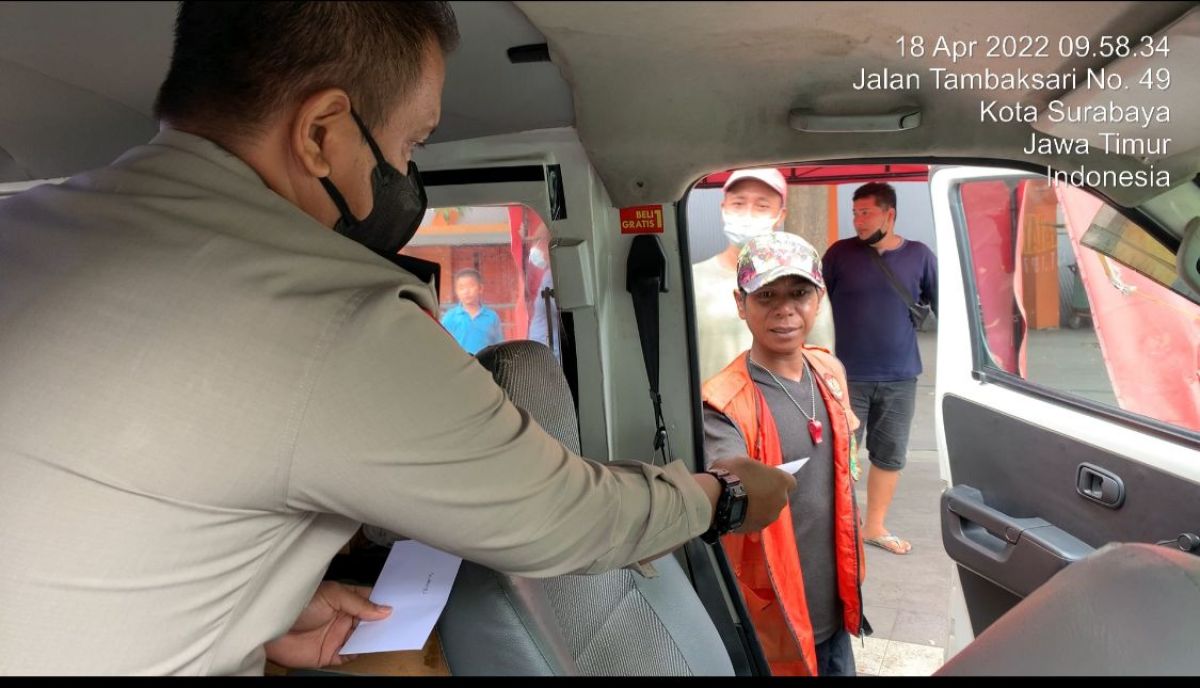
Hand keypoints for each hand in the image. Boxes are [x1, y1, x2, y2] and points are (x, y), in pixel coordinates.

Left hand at [265, 581, 392, 668]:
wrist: (269, 628)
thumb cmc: (295, 604)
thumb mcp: (332, 595)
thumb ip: (359, 603)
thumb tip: (383, 610)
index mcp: (343, 599)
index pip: (369, 600)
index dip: (384, 602)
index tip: (401, 603)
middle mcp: (341, 617)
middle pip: (369, 621)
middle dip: (382, 622)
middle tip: (399, 621)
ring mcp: (336, 636)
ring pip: (362, 639)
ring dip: (373, 638)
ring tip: (387, 635)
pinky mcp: (328, 654)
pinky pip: (349, 655)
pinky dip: (358, 653)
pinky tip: (365, 648)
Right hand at [710, 456, 794, 532]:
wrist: (717, 499)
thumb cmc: (732, 474)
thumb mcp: (744, 462)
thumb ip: (756, 469)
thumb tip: (754, 473)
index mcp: (781, 481)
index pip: (790, 481)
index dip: (778, 480)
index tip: (767, 478)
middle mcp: (780, 501)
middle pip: (778, 497)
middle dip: (768, 494)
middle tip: (751, 489)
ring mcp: (770, 517)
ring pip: (768, 510)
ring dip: (759, 507)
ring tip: (741, 501)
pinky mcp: (757, 528)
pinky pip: (756, 520)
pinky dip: (750, 517)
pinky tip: (736, 511)